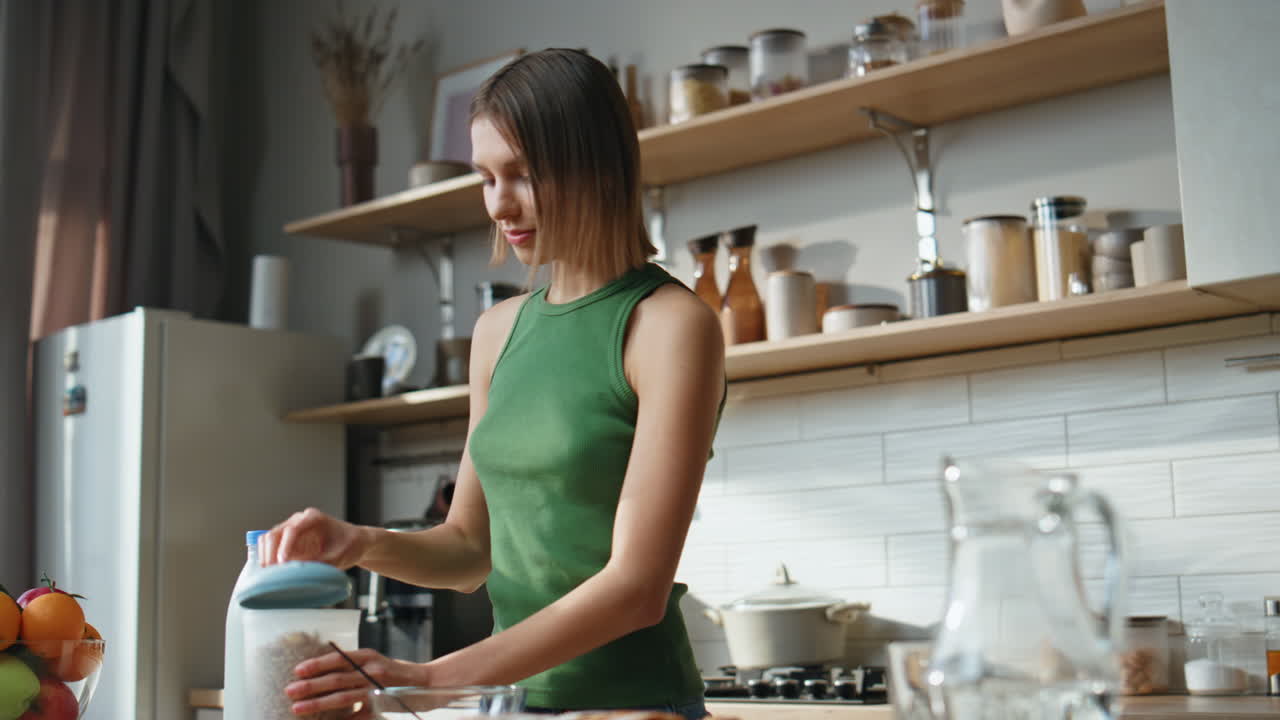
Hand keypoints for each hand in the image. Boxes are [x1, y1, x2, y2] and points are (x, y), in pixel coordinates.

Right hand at [259, 507, 370, 568]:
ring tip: (269, 575)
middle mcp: (298, 521)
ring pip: (268, 539)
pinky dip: (267, 559)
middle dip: (270, 553)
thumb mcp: (339, 556)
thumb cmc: (350, 545)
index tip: (282, 563)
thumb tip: (299, 572)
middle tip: (271, 573)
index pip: (292, 530)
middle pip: (274, 533)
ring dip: (266, 557)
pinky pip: (270, 547)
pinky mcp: (287, 541)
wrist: (354, 542)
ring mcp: (290, 530)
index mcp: (313, 518)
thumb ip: (320, 563)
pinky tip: (270, 572)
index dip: (285, 547)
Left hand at [285, 647, 427, 717]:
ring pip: (342, 697)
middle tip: (290, 691)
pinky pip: (357, 715)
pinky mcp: (382, 705)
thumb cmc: (397, 674)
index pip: (338, 658)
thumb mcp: (375, 665)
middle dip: (311, 685)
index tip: (297, 670)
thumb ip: (354, 670)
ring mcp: (377, 688)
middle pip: (336, 678)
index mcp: (368, 656)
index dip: (317, 664)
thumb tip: (325, 678)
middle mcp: (372, 670)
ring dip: (318, 703)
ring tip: (298, 708)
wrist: (428, 683)